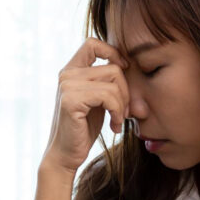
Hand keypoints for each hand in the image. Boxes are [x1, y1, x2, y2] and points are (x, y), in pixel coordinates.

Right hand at [42, 37, 129, 174]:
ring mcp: (67, 86)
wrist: (65, 155)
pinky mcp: (71, 100)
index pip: (92, 43)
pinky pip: (108, 96)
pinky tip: (115, 127)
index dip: (113, 52)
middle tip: (126, 112)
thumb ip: (108, 83)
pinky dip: (118, 113)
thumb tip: (134, 66)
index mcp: (71, 70)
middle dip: (126, 91)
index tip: (124, 71)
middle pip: (113, 67)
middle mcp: (67, 74)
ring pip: (114, 81)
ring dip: (123, 105)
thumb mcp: (98, 101)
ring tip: (119, 121)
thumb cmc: (84, 129)